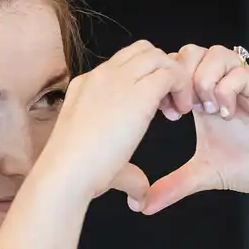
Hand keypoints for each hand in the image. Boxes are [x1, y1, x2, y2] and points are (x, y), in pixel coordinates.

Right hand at [28, 41, 184, 211]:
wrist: (66, 173)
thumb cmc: (77, 174)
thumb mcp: (102, 163)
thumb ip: (127, 174)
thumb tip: (139, 197)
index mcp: (86, 87)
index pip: (122, 65)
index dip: (144, 81)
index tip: (155, 109)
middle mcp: (101, 77)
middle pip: (142, 51)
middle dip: (161, 71)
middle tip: (169, 105)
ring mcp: (117, 80)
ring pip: (157, 57)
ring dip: (174, 78)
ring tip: (177, 109)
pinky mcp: (137, 92)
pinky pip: (171, 72)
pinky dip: (182, 87)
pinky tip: (180, 112)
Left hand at [142, 45, 248, 213]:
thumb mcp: (205, 175)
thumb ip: (174, 186)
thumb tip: (144, 205)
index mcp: (205, 99)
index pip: (177, 68)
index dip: (165, 85)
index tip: (166, 114)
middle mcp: (224, 87)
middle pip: (192, 51)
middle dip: (181, 77)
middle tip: (184, 110)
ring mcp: (245, 86)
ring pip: (216, 53)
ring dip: (204, 79)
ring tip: (206, 110)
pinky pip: (241, 73)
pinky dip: (226, 90)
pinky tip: (226, 114)